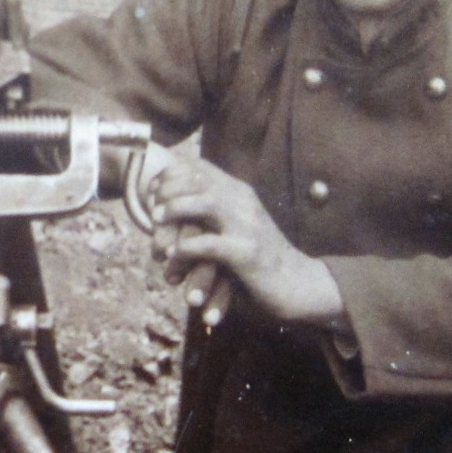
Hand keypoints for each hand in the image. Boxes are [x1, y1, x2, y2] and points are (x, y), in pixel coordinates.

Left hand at [146, 155, 344, 327]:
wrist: (300, 285)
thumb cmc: (261, 259)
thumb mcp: (238, 227)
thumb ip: (213, 213)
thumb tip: (173, 204)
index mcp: (239, 192)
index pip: (199, 167)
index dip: (169, 174)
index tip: (151, 191)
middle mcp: (244, 202)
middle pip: (198, 179)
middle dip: (167, 189)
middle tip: (150, 208)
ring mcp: (247, 226)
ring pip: (205, 202)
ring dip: (174, 211)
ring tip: (156, 223)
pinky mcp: (247, 253)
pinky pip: (208, 244)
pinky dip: (184, 249)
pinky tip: (172, 257)